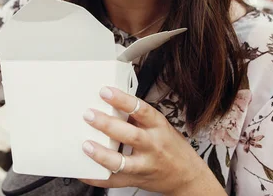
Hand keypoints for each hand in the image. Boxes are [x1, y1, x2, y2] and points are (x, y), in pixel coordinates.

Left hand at [79, 87, 223, 194]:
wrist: (187, 176)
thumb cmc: (171, 147)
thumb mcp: (160, 126)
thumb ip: (138, 117)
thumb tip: (111, 102)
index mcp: (158, 127)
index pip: (141, 110)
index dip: (122, 100)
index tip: (105, 91)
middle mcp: (152, 146)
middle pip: (130, 135)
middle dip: (107, 124)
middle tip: (89, 115)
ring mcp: (144, 165)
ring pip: (122, 162)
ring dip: (102, 154)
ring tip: (86, 145)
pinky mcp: (135, 179)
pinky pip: (114, 181)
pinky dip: (97, 178)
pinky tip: (85, 172)